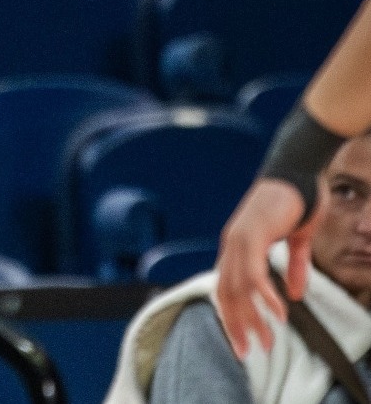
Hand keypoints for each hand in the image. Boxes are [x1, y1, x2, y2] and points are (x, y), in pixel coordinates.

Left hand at [213, 177, 320, 356]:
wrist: (296, 170)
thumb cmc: (295, 201)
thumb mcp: (295, 241)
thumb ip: (293, 267)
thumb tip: (295, 295)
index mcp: (236, 248)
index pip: (227, 289)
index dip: (233, 317)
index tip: (243, 341)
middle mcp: (231, 245)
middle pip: (226, 295)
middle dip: (237, 326)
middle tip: (248, 352)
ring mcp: (238, 240)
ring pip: (237, 289)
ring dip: (252, 318)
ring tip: (265, 341)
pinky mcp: (252, 235)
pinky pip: (254, 273)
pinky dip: (264, 296)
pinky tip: (278, 313)